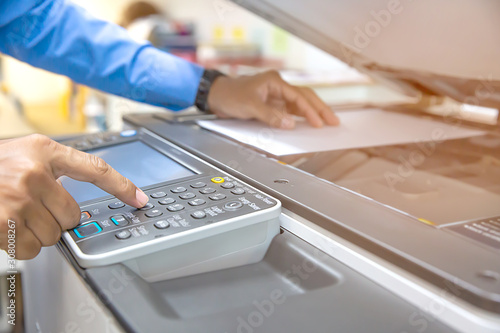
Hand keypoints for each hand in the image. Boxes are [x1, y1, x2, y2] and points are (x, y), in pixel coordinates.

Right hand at [0, 134, 148, 258]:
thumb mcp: (26, 154)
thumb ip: (56, 170)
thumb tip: (80, 205)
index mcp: (44, 151)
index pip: (95, 169)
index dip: (122, 185)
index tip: (140, 198)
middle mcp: (34, 174)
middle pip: (72, 216)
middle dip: (57, 217)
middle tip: (35, 206)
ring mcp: (18, 199)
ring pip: (53, 235)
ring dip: (39, 232)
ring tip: (18, 215)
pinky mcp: (4, 224)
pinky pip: (32, 248)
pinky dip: (23, 244)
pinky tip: (9, 226)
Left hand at [207, 71, 339, 128]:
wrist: (216, 95)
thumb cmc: (229, 95)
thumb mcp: (249, 106)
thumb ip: (270, 116)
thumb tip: (290, 124)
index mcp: (274, 82)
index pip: (298, 97)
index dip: (310, 111)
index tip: (318, 122)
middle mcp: (278, 87)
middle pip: (305, 96)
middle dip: (320, 109)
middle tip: (334, 121)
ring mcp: (275, 95)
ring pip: (299, 103)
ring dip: (313, 112)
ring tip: (326, 122)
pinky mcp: (272, 104)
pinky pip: (290, 109)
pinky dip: (300, 116)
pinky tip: (308, 123)